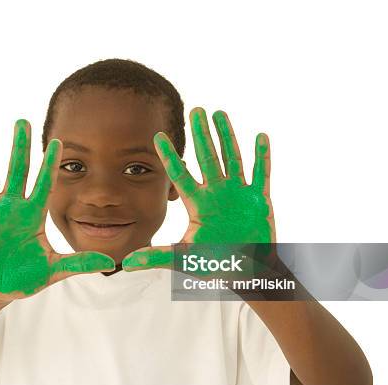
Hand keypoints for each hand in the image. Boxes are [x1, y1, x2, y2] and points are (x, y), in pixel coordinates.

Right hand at [0, 120, 114, 302]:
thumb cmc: (24, 277)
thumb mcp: (53, 270)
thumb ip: (78, 263)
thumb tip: (110, 263)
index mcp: (32, 215)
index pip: (44, 184)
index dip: (51, 164)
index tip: (59, 141)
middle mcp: (11, 207)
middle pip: (16, 171)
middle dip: (20, 147)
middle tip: (23, 122)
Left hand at [122, 108, 273, 271]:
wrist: (247, 272)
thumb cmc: (216, 265)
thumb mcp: (184, 259)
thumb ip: (156, 257)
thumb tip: (125, 263)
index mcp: (198, 204)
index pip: (180, 175)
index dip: (170, 156)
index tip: (157, 136)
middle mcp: (217, 193)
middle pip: (208, 157)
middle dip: (202, 134)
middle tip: (195, 110)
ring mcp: (238, 194)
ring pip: (232, 158)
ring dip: (228, 136)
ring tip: (220, 114)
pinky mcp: (259, 199)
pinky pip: (262, 174)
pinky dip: (262, 156)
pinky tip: (260, 136)